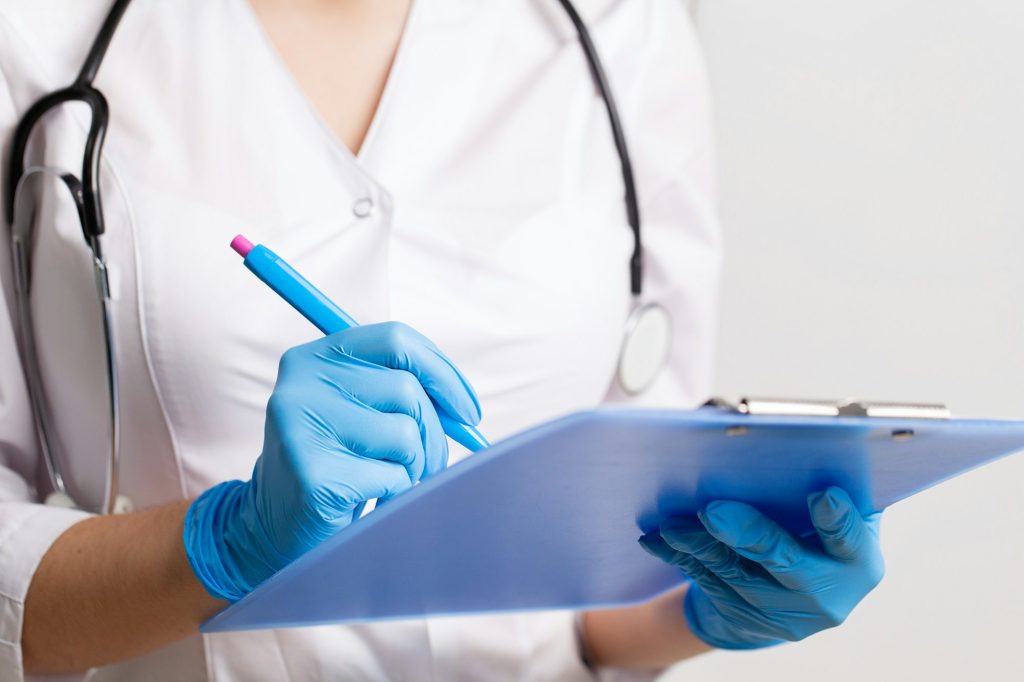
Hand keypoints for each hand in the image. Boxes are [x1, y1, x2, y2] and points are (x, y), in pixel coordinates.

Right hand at [184, 322, 481, 601]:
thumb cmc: (332, 463)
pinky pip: (392, 476)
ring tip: (389, 479)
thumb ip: (399, 393)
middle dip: (434, 433)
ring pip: (405, 434)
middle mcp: (301, 385)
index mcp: (313, 358)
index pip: (395, 339)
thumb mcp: (354, 412)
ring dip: (414, 465)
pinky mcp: (314, 474)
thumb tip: (464, 407)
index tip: (467, 409)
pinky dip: (395, 492)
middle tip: (430, 462)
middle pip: (406, 389)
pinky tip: (367, 499)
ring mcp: (302, 428)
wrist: (271, 528)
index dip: (441, 371)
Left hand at [639, 487, 883, 649]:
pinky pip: (705, 582)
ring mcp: (782, 612)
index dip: (838, 522)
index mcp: (858, 561)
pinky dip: (680, 556)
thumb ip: (819, 480)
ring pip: (733, 573)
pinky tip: (657, 539)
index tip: (823, 495)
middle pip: (785, 561)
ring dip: (698, 544)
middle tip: (713, 511)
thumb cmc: (816, 532)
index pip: (852, 541)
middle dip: (748, 534)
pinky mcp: (743, 617)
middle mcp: (826, 594)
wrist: (794, 596)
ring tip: (672, 523)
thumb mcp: (835, 514)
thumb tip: (775, 434)